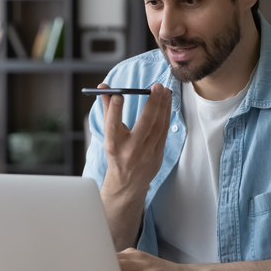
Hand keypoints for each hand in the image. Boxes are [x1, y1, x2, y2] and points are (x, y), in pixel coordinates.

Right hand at [98, 83, 171, 249]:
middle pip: (144, 123)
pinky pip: (164, 131)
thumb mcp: (109, 135)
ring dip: (163, 106)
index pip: (113, 125)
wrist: (127, 184)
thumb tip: (104, 87)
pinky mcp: (158, 155)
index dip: (115, 110)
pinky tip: (166, 103)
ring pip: (158, 126)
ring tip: (164, 90)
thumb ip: (108, 110)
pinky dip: (166, 115)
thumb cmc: (116, 153)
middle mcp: (130, 150)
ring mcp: (146, 154)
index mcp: (113, 145)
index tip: (120, 94)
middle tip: (157, 86)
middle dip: (152, 103)